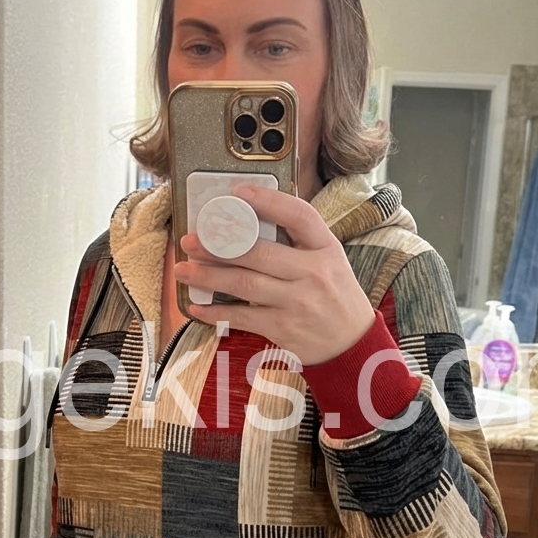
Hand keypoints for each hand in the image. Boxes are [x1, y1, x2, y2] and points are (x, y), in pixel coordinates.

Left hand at [174, 184, 375, 365]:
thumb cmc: (335, 297)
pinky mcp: (283, 328)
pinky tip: (197, 307)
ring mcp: (298, 302)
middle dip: (217, 245)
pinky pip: (242, 317)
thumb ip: (297, 243)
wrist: (353, 345)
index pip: (298, 215)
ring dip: (208, 276)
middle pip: (258, 252)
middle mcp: (313, 272)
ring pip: (244, 283)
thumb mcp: (329, 261)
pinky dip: (216, 312)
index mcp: (326, 248)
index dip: (267, 200)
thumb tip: (246, 224)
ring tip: (183, 269)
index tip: (237, 193)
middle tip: (190, 240)